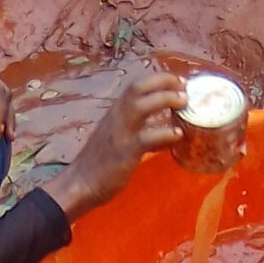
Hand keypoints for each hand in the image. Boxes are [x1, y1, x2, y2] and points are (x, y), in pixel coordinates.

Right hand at [44, 73, 186, 220]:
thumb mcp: (118, 138)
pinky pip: (144, 138)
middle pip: (138, 88)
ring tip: (183, 101)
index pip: (136, 86)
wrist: (79, 183)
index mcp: (115, 112)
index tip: (178, 81)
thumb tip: (169, 130)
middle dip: (163, 81)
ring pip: (140, 106)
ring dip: (164, 99)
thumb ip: (139, 130)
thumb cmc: (99, 162)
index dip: (158, 79)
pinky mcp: (123, 153)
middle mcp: (116, 117)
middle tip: (184, 85)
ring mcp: (119, 134)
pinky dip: (164, 134)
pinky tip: (178, 134)